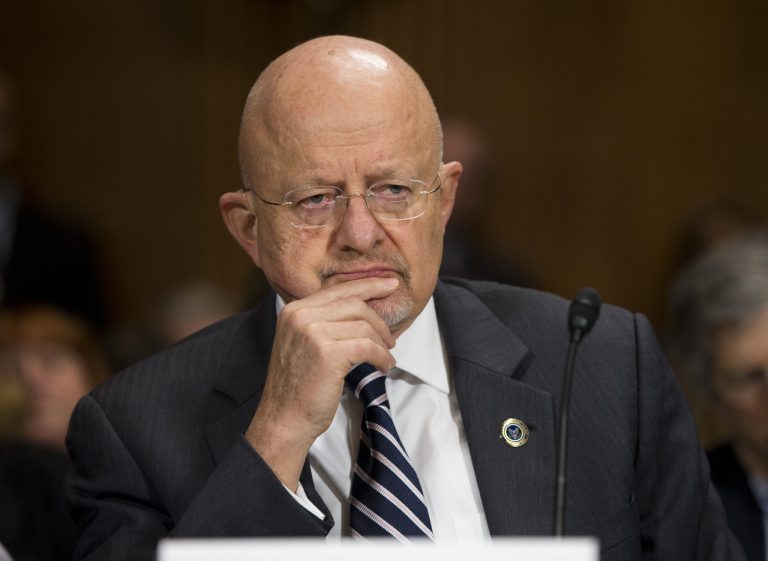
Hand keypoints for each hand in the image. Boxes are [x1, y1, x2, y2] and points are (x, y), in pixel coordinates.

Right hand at [245, 277, 398, 489]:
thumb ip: (325, 322)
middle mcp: (300, 316)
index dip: (368, 286)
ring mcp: (312, 332)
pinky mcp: (328, 352)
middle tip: (392, 338)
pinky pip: (368, 346)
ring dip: (382, 343)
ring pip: (364, 326)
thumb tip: (363, 306)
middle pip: (354, 303)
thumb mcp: (305, 344)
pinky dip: (381, 357)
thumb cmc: (299, 387)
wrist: (284, 420)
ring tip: (386, 357)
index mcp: (294, 310)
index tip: (390, 284)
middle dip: (379, 319)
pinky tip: (384, 367)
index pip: (337, 289)